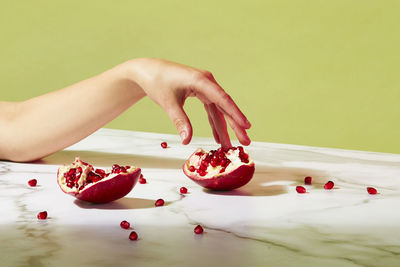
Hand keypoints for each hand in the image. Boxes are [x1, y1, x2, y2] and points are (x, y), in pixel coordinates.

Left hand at [126, 58, 251, 147]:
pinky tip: (218, 137)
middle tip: (245, 141)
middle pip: (225, 106)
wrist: (147, 71)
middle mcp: (206, 82)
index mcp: (201, 81)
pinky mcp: (200, 92)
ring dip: (225, 128)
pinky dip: (214, 123)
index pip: (222, 99)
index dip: (235, 114)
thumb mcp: (168, 103)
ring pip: (219, 110)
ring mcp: (204, 87)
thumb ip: (180, 121)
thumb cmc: (157, 82)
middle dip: (235, 125)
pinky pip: (211, 109)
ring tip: (231, 145)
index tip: (246, 126)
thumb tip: (187, 141)